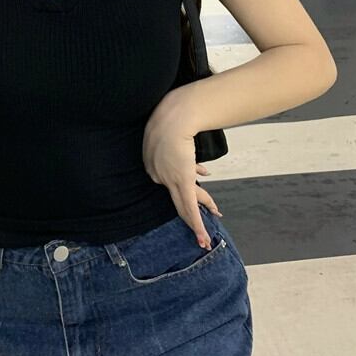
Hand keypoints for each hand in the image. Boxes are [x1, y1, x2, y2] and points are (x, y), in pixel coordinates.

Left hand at [142, 89, 222, 249]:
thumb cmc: (170, 116)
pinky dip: (197, 224)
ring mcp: (170, 180)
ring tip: (204, 238)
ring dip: (197, 224)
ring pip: (186, 207)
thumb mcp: (166, 128)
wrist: (174, 116)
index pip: (171, 177)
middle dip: (188, 215)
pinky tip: (202, 237)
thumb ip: (172, 139)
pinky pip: (190, 208)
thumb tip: (186, 146)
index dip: (191, 176)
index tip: (203, 172)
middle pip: (176, 198)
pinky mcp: (182, 181)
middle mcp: (158, 175)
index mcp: (152, 164)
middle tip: (197, 230)